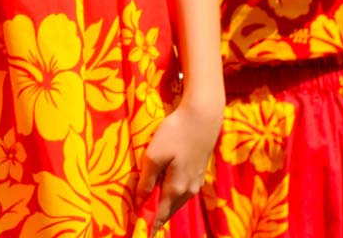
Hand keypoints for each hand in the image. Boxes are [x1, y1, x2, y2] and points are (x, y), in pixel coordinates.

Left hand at [140, 98, 221, 233]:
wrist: (203, 117)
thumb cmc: (175, 133)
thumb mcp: (154, 155)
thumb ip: (146, 181)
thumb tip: (140, 202)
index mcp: (176, 189)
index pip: (160, 215)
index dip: (149, 225)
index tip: (140, 232)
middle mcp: (188, 191)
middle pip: (169, 211)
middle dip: (156, 217)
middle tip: (142, 220)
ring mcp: (196, 182)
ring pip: (176, 201)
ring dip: (164, 206)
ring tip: (150, 208)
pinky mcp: (198, 173)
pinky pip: (182, 191)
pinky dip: (171, 195)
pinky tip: (163, 189)